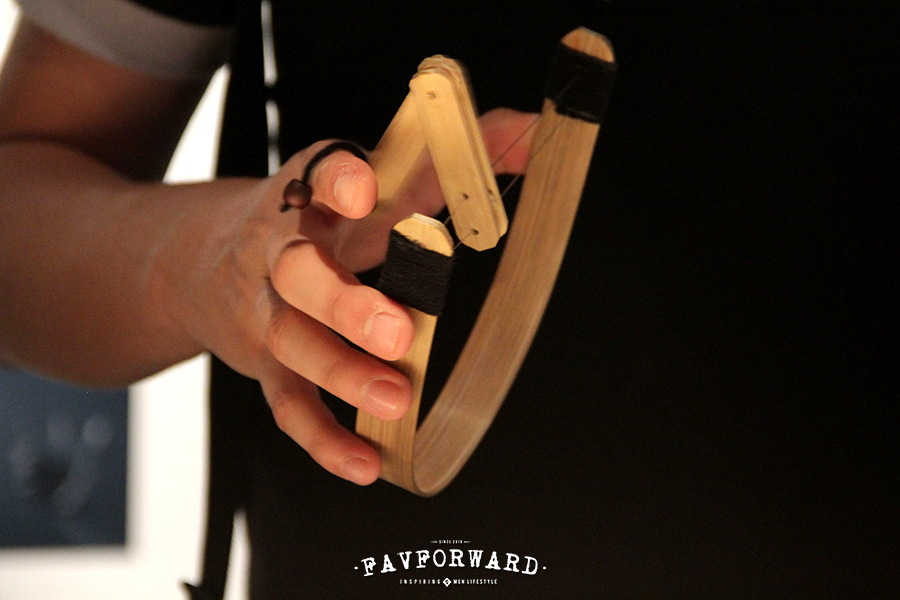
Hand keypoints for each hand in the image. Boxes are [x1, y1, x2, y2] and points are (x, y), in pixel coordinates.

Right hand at [156, 108, 535, 485]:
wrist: (207, 261)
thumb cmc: (318, 221)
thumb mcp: (375, 182)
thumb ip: (452, 161)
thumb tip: (532, 134)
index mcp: (311, 195)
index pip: (317, 172)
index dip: (337, 178)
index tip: (365, 185)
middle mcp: (281, 251)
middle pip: (297, 271)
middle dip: (344, 302)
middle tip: (400, 331)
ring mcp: (268, 312)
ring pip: (291, 341)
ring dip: (341, 372)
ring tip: (394, 398)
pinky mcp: (265, 366)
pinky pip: (288, 406)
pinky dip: (322, 439)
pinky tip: (365, 463)